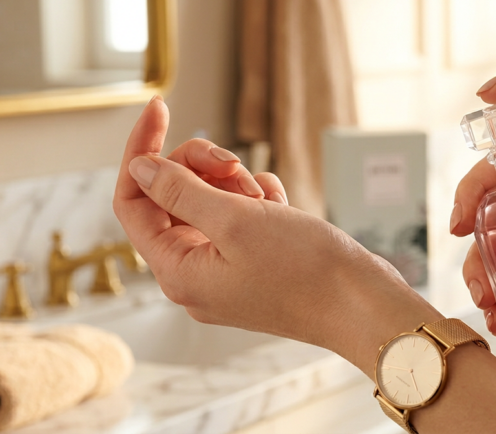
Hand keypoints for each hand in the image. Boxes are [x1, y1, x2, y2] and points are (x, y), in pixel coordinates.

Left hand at [113, 97, 441, 369]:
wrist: (363, 305)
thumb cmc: (306, 272)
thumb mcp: (236, 220)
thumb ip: (180, 191)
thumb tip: (140, 168)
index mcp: (178, 272)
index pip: (133, 202)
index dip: (142, 152)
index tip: (160, 109)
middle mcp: (195, 276)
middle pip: (171, 199)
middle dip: (201, 169)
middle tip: (233, 162)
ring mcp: (225, 271)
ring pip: (208, 204)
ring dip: (235, 186)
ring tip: (266, 198)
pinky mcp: (255, 265)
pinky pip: (239, 219)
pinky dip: (257, 203)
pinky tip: (280, 206)